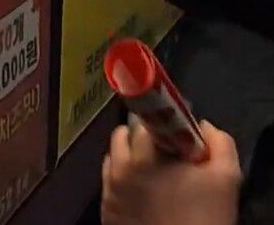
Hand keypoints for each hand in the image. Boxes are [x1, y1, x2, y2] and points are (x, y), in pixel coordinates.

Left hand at [101, 122, 241, 224]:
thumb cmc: (203, 218)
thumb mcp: (225, 178)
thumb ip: (219, 143)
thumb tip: (203, 125)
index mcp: (149, 149)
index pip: (149, 116)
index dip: (164, 116)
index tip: (175, 124)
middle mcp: (123, 160)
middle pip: (128, 131)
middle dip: (147, 133)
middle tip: (165, 147)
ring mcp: (111, 182)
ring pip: (115, 150)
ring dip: (129, 149)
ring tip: (149, 164)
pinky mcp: (105, 202)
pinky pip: (108, 173)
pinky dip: (120, 171)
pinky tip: (138, 183)